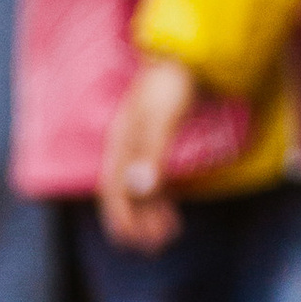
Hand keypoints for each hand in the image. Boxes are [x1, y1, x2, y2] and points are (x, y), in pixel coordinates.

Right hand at [96, 51, 195, 251]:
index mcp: (119, 143)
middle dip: (138, 222)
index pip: (112, 189)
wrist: (189, 55)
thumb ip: (149, 153)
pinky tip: (171, 210)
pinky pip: (158, 180)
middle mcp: (128, 149)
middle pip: (127, 195)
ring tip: (167, 234)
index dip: (118, 216)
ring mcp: (145, 148)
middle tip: (155, 246)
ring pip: (143, 190)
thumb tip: (139, 189)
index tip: (130, 240)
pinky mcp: (163, 145)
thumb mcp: (159, 118)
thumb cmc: (171, 83)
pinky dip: (163, 199)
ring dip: (152, 214)